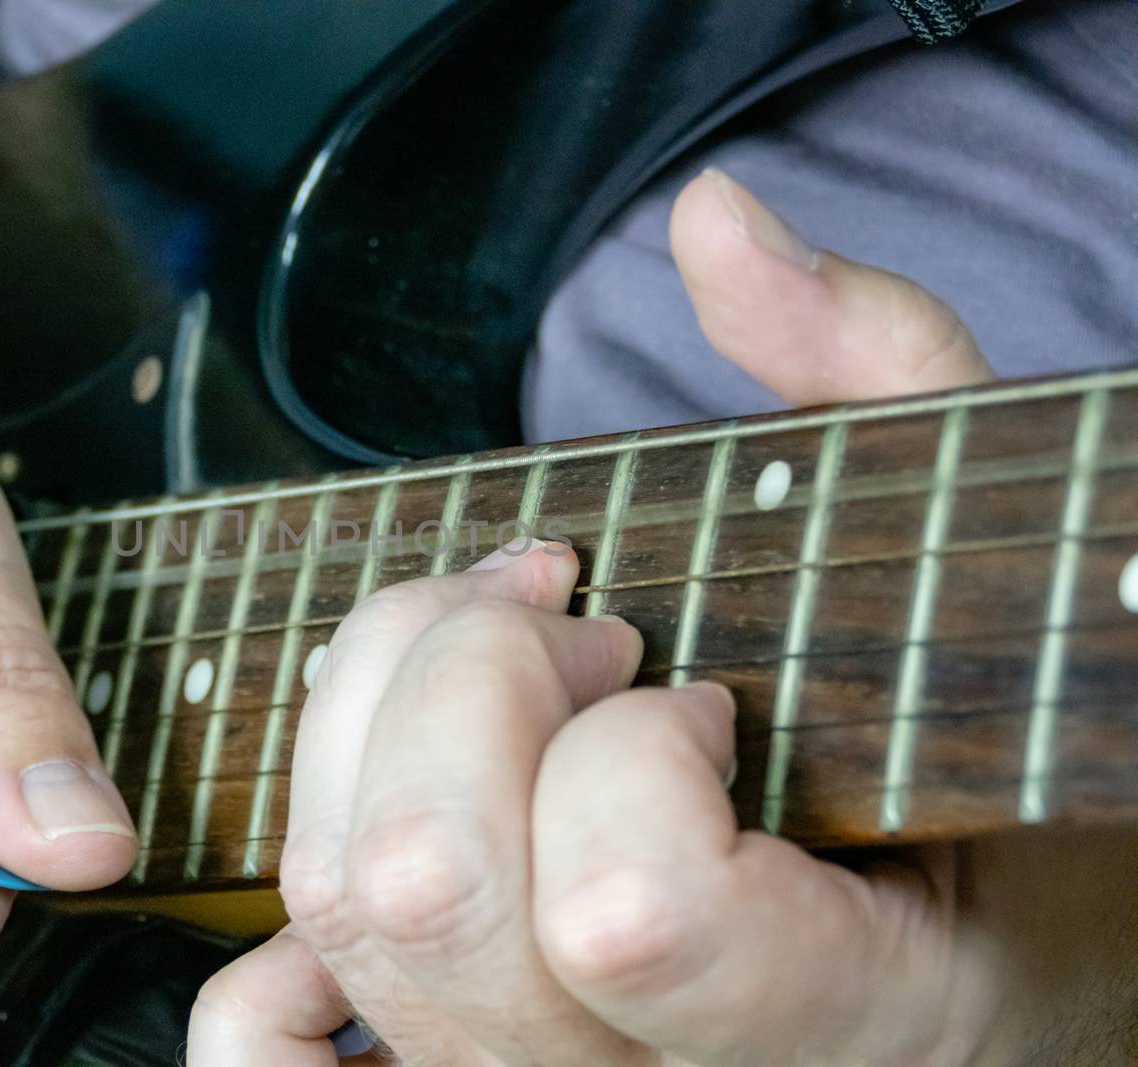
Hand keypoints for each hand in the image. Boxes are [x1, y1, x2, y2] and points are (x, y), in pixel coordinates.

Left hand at [186, 170, 1137, 1064]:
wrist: (980, 975)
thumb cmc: (999, 794)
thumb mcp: (983, 589)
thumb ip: (875, 383)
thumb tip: (717, 222)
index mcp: (841, 1010)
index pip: (624, 905)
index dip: (633, 744)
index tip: (698, 687)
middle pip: (427, 885)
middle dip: (470, 681)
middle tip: (572, 629)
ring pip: (340, 915)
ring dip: (377, 724)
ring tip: (496, 678)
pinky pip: (269, 1049)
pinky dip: (280, 936)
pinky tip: (380, 832)